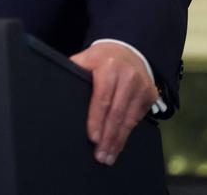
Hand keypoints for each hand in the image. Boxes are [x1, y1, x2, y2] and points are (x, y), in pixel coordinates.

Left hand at [70, 42, 158, 165]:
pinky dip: (128, 133)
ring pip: (129, 119)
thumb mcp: (86, 58)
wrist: (129, 50)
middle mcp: (128, 76)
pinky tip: (119, 144)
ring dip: (118, 140)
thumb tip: (55, 89)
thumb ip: (74, 71)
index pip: (102, 98)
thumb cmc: (101, 59)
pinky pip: (138, 118)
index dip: (96, 120)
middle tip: (100, 156)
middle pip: (117, 113)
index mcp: (108, 67)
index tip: (92, 138)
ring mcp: (142, 86)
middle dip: (108, 137)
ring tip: (109, 155)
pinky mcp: (150, 94)